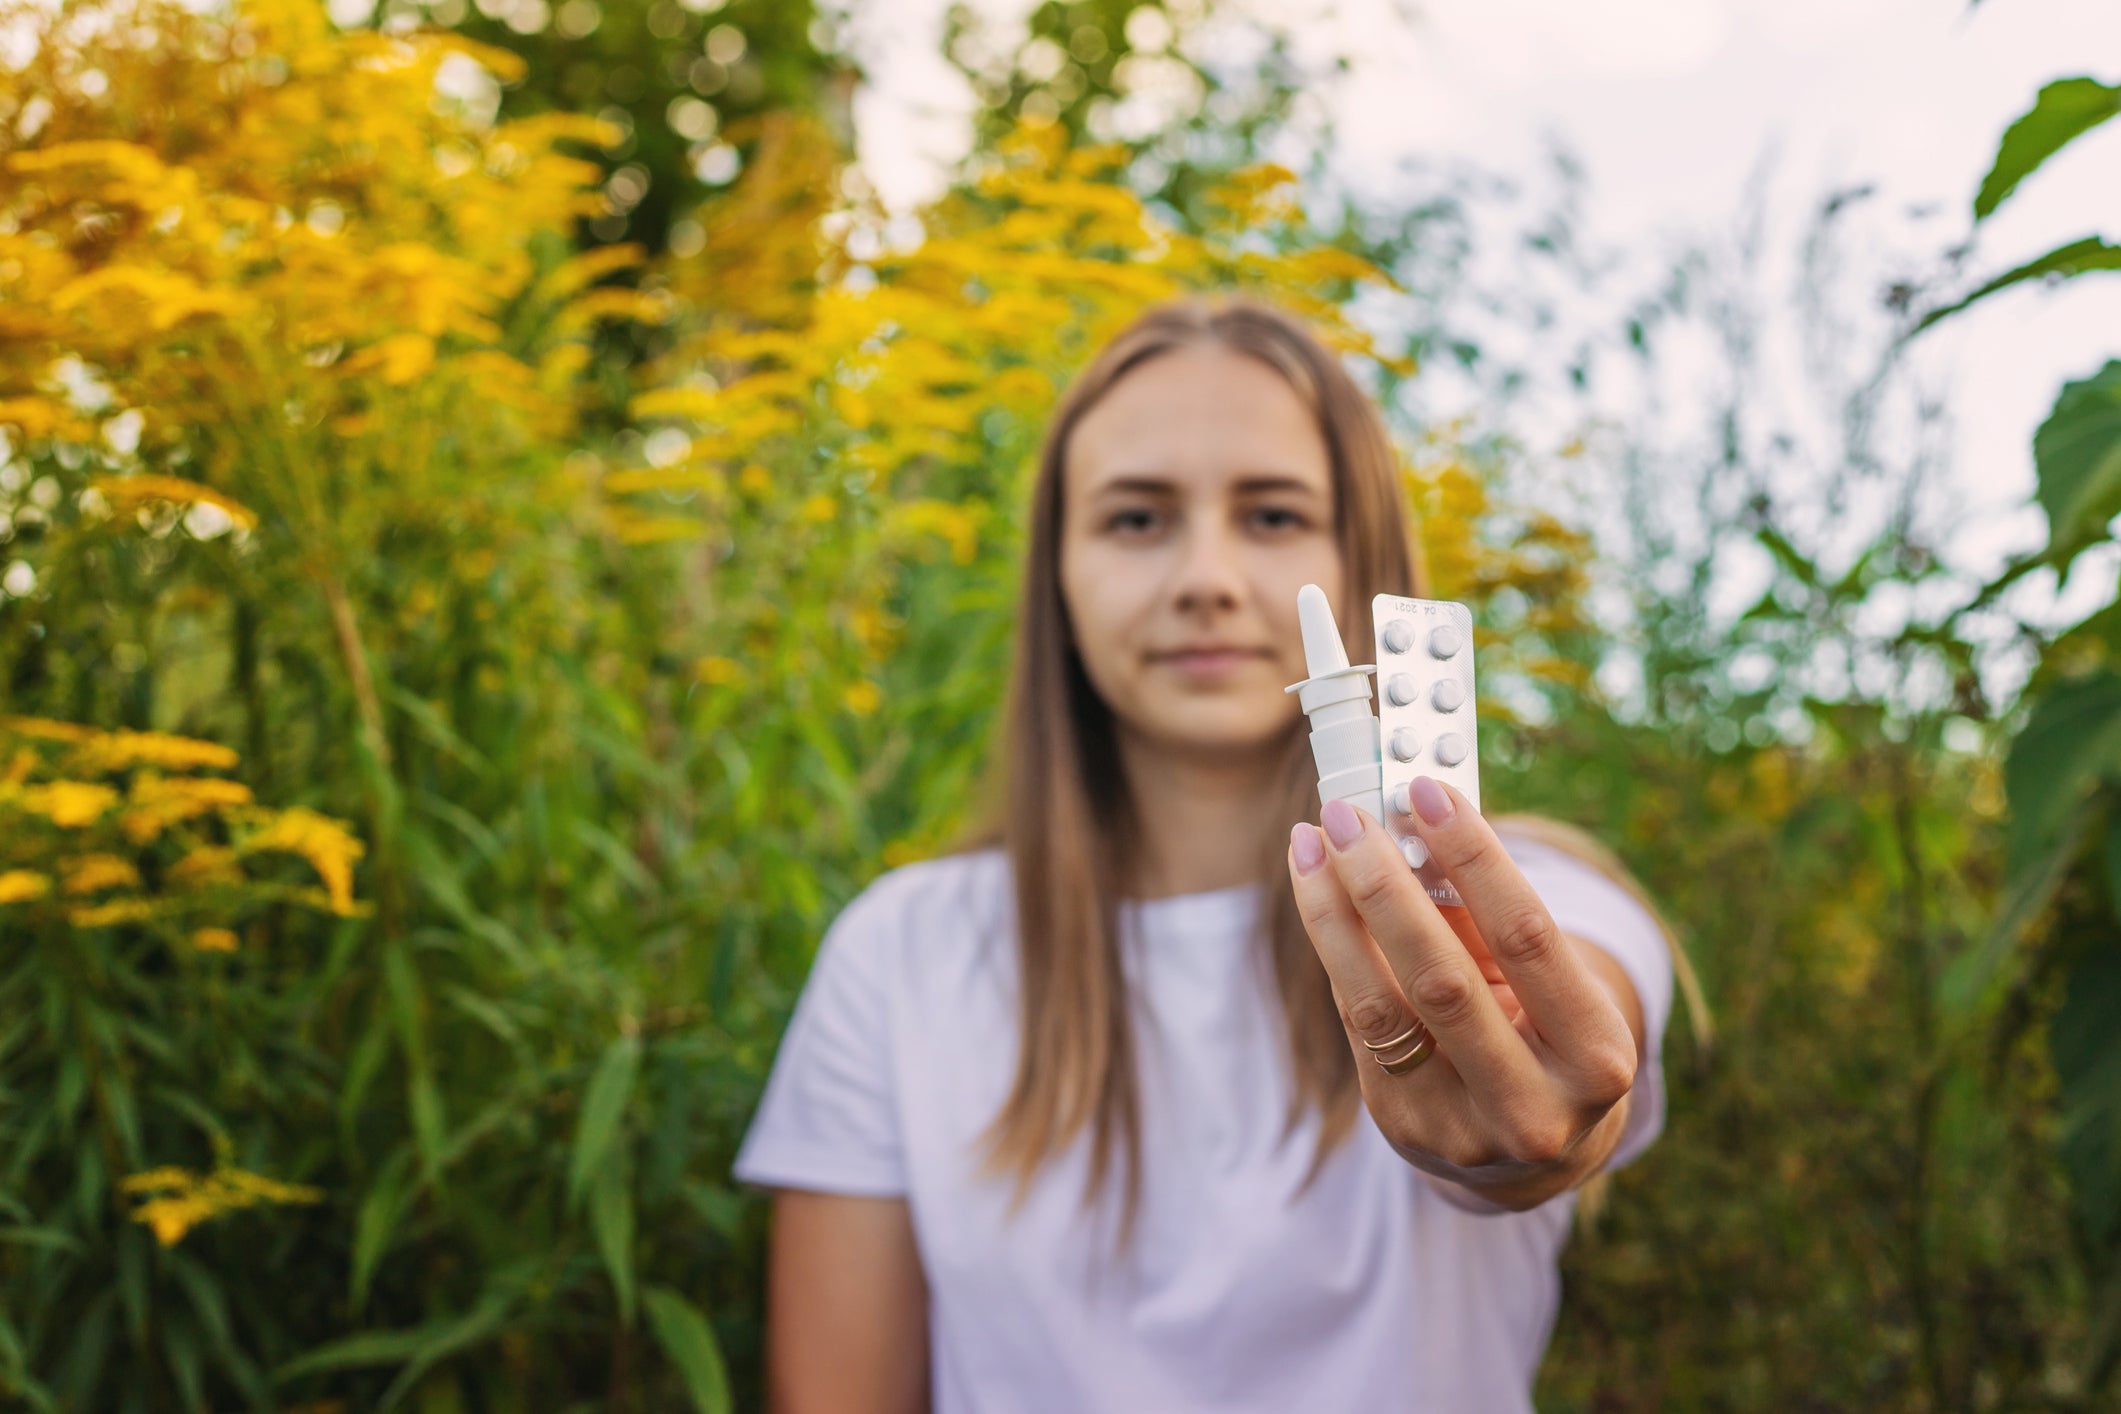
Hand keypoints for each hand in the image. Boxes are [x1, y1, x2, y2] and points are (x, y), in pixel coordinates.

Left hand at [1286, 778, 1638, 1210]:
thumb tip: (1408, 827)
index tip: (1426, 792)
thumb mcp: (1551, 985)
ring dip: (1335, 912)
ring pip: (1379, 1006)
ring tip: (1310, 845)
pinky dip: (1335, 948)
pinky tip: (1319, 893)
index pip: (1527, 938)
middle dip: (1383, 883)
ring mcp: (1462, 1130)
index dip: (1473, 858)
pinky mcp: (1403, 1127)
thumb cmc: (1548, 1034)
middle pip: (1440, 978)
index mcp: (1596, 1058)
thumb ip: (1486, 917)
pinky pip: (1358, 1023)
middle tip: (1345, 815)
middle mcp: (1534, 1107)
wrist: (1536, 1148)